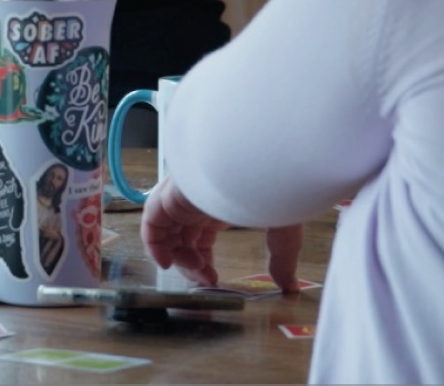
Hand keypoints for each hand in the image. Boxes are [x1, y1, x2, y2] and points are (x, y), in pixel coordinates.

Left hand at [140, 177, 302, 294]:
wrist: (260, 157)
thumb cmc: (276, 184)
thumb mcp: (283, 227)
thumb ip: (282, 257)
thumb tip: (290, 286)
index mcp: (222, 203)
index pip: (202, 236)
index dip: (204, 260)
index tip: (214, 279)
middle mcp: (200, 200)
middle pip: (183, 238)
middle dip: (192, 263)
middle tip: (206, 280)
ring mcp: (184, 197)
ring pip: (168, 233)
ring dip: (179, 259)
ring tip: (198, 271)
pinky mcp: (171, 195)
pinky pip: (152, 222)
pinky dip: (154, 244)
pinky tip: (167, 262)